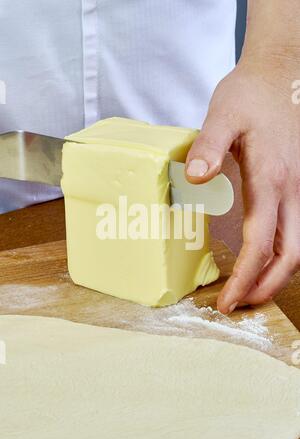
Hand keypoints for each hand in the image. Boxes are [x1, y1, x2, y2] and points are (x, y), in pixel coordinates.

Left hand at [185, 58, 299, 313]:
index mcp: (273, 179)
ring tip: (252, 289)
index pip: (261, 244)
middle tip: (240, 304)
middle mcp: (294, 190)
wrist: (282, 74)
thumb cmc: (250, 94)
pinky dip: (283, 253)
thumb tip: (196, 179)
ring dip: (279, 274)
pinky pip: (298, 230)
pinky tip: (265, 257)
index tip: (225, 302)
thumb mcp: (223, 114)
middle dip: (267, 287)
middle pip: (292, 255)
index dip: (244, 279)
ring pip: (299, 246)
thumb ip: (209, 147)